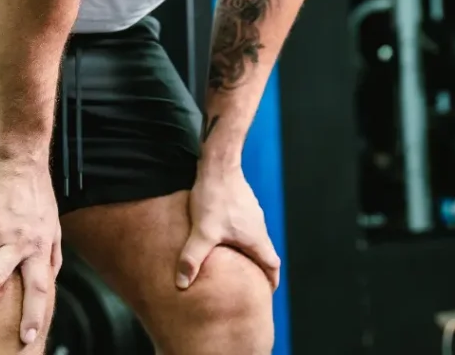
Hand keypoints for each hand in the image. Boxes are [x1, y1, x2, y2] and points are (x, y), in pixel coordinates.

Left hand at [176, 166, 280, 291]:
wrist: (218, 162)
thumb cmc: (215, 196)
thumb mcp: (203, 231)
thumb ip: (193, 258)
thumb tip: (182, 283)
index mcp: (255, 237)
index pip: (272, 265)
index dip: (270, 281)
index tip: (265, 293)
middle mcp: (258, 225)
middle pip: (264, 252)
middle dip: (258, 268)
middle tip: (248, 282)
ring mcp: (251, 212)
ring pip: (254, 237)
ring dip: (247, 250)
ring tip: (233, 261)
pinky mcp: (242, 201)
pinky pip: (244, 224)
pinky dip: (237, 235)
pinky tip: (222, 235)